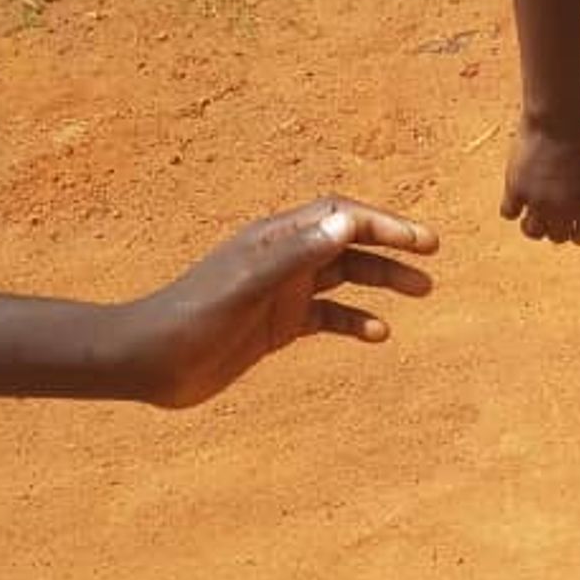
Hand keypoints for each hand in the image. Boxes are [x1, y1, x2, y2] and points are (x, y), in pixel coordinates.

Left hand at [124, 197, 437, 408]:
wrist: (148, 363)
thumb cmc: (190, 319)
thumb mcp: (246, 286)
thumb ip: (295, 255)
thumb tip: (347, 225)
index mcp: (274, 239)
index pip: (339, 216)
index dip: (382, 223)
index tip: (419, 240)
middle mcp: (282, 260)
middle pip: (349, 243)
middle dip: (391, 248)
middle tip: (431, 258)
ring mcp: (281, 293)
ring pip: (344, 278)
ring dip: (382, 282)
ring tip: (421, 292)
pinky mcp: (276, 326)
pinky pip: (327, 318)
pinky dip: (355, 322)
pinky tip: (378, 334)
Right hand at [501, 115, 579, 244]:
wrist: (556, 120)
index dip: (578, 232)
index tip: (572, 225)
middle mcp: (563, 208)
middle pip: (557, 237)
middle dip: (556, 227)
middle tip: (552, 212)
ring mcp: (538, 201)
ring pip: (531, 232)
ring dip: (533, 224)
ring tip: (533, 211)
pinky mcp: (515, 189)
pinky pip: (508, 213)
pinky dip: (511, 208)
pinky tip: (516, 196)